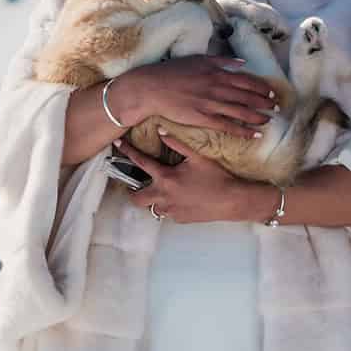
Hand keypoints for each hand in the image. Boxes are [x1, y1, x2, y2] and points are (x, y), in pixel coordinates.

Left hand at [111, 131, 276, 223]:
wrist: (232, 200)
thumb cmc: (217, 177)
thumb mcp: (197, 157)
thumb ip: (177, 144)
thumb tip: (161, 131)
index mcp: (166, 178)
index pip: (140, 163)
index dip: (127, 151)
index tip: (118, 144)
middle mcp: (164, 196)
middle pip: (136, 198)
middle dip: (133, 192)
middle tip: (138, 185)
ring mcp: (171, 211)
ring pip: (152, 208)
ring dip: (154, 200)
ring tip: (164, 192)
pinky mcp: (180, 219)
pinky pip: (168, 213)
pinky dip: (169, 206)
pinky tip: (181, 199)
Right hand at [117, 55, 277, 138]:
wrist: (152, 87)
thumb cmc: (173, 72)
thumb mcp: (198, 59)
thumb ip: (221, 61)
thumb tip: (241, 63)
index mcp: (217, 72)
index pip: (246, 81)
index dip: (261, 88)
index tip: (271, 93)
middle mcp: (217, 88)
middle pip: (247, 97)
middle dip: (264, 103)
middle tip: (276, 108)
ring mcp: (211, 104)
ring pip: (241, 112)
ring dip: (258, 117)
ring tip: (269, 121)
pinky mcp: (203, 119)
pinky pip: (228, 126)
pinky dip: (243, 131)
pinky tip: (255, 135)